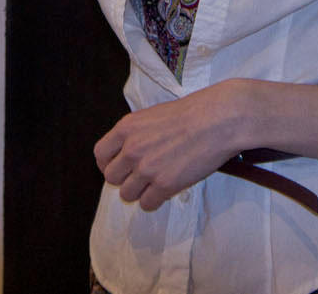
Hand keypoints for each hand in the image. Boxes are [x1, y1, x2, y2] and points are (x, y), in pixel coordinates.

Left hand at [93, 82, 246, 211]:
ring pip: (127, 194)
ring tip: (152, 185)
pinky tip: (163, 193)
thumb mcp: (152, 115)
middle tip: (139, 177)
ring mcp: (147, 169)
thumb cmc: (190, 113)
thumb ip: (136, 134)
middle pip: (111, 177)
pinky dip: (153, 201)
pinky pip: (147, 204)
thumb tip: (130, 151)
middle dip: (124, 179)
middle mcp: (131, 149)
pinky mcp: (165, 185)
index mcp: (126, 128)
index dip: (108, 163)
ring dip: (138, 192)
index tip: (119, 167)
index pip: (100, 154)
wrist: (216, 120)